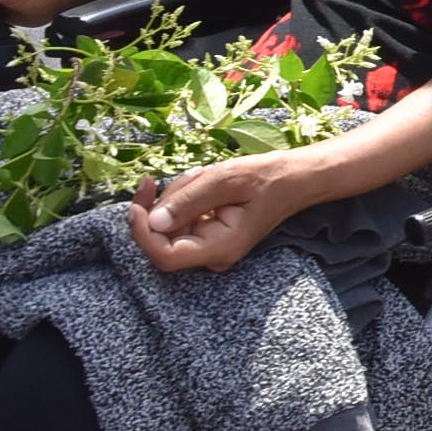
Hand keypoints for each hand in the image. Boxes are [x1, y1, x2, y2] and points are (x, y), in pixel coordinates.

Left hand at [130, 157, 292, 274]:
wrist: (296, 179)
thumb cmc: (268, 177)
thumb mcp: (226, 179)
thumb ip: (188, 201)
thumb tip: (153, 221)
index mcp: (220, 247)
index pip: (164, 255)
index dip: (142, 232)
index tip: (135, 203)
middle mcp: (213, 254)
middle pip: (164, 236)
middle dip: (167, 202)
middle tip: (193, 174)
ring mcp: (210, 246)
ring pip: (170, 224)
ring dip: (179, 194)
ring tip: (206, 175)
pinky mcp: (208, 235)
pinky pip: (181, 219)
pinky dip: (186, 197)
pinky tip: (207, 181)